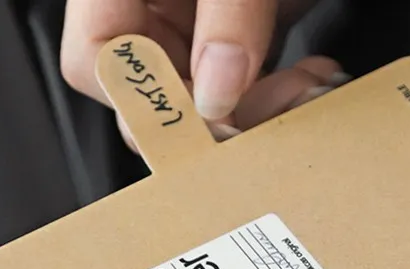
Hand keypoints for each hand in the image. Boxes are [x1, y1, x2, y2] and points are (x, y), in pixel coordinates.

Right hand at [60, 0, 343, 143]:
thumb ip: (228, 13)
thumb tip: (217, 93)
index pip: (97, 60)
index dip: (147, 99)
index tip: (209, 115)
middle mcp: (151, 1)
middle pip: (157, 93)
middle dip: (218, 116)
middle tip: (275, 107)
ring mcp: (196, 18)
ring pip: (207, 100)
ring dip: (260, 111)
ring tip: (307, 88)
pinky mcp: (241, 28)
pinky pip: (247, 85)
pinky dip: (281, 93)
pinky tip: (312, 77)